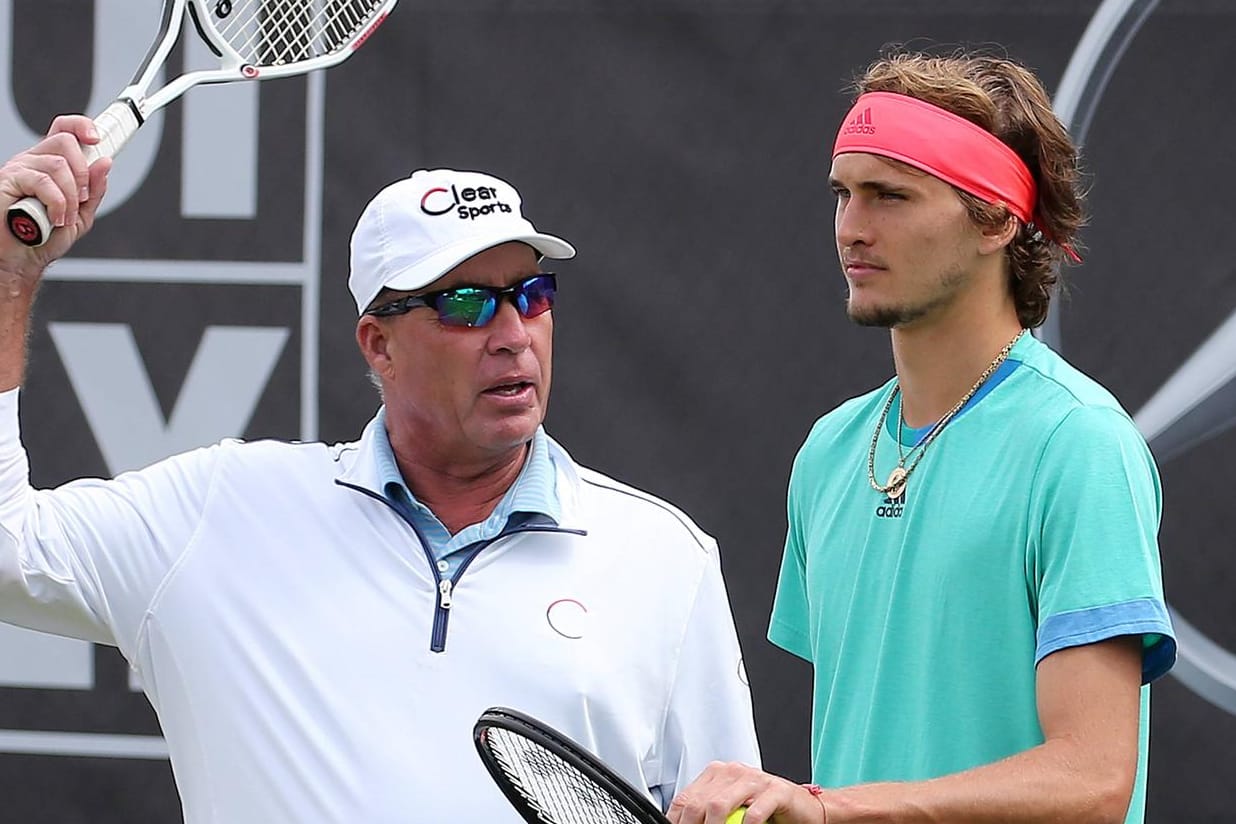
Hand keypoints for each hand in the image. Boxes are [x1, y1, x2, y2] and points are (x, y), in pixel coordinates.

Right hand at [0, 115, 111, 289]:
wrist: (23, 259)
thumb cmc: (45, 238)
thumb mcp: (81, 214)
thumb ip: (94, 190)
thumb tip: (104, 163)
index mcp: (50, 164)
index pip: (63, 130)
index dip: (81, 126)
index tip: (96, 139)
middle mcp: (33, 161)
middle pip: (65, 141)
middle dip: (84, 173)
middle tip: (82, 198)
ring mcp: (19, 169)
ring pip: (58, 165)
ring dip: (71, 197)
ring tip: (64, 217)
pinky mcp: (8, 180)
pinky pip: (43, 181)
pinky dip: (57, 203)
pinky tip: (53, 218)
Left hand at [667, 762, 826, 823]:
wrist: (803, 807)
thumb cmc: (766, 808)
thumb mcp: (731, 807)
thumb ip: (709, 811)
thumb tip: (685, 822)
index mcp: (718, 773)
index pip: (686, 797)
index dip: (677, 819)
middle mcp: (733, 772)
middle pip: (700, 802)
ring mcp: (754, 779)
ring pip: (720, 804)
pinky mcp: (775, 791)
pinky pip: (753, 813)